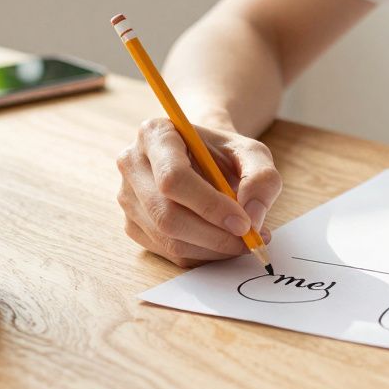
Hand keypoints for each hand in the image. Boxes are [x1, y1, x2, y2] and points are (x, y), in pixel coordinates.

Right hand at [116, 117, 279, 266]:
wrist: (203, 159)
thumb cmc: (224, 154)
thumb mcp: (252, 153)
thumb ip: (262, 177)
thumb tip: (252, 216)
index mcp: (155, 134)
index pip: (173, 178)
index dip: (209, 206)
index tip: (244, 222)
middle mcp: (132, 164)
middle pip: (166, 214)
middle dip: (213, 235)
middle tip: (249, 240)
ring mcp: (127, 197)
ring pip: (167, 239)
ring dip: (212, 248)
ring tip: (243, 241)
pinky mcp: (132, 225)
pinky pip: (168, 252)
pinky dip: (202, 255)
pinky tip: (222, 242)